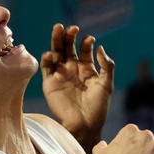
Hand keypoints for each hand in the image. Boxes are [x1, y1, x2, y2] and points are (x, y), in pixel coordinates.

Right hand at [41, 24, 114, 143]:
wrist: (85, 125)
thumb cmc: (98, 107)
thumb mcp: (106, 85)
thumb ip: (106, 65)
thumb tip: (99, 47)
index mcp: (87, 69)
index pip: (83, 49)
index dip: (86, 42)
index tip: (90, 40)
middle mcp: (72, 69)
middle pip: (68, 47)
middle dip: (68, 36)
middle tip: (71, 28)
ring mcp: (60, 75)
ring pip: (56, 52)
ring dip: (56, 40)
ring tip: (58, 28)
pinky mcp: (50, 83)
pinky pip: (46, 67)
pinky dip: (47, 58)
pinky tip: (51, 54)